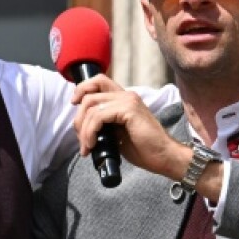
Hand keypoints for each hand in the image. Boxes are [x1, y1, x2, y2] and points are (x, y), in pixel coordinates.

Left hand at [71, 75, 186, 180]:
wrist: (164, 157)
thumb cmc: (144, 149)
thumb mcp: (117, 133)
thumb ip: (103, 123)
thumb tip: (82, 125)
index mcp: (124, 98)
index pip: (98, 81)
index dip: (82, 89)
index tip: (74, 105)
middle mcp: (126, 95)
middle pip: (89, 94)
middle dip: (79, 118)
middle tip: (81, 139)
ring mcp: (128, 101)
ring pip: (91, 106)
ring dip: (83, 129)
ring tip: (87, 147)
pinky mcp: (129, 110)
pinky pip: (98, 116)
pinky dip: (90, 132)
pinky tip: (92, 145)